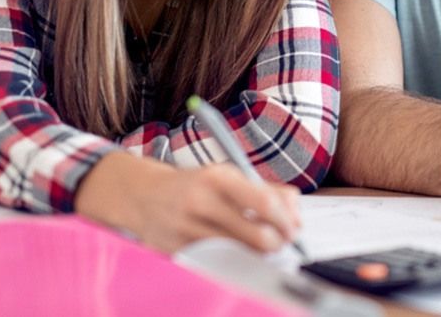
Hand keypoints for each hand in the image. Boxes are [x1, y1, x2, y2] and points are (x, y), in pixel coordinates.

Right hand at [75, 152, 301, 253]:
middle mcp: (200, 202)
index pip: (263, 201)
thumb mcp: (228, 176)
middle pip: (256, 235)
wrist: (144, 196)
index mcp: (217, 177)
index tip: (294, 228)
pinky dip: (232, 260)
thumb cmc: (196, 186)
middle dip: (275, 242)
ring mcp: (187, 230)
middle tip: (280, 241)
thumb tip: (296, 212)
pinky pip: (218, 262)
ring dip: (256, 253)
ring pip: (240, 253)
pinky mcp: (178, 253)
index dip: (285, 220)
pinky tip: (233, 251)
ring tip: (258, 245)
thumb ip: (266, 190)